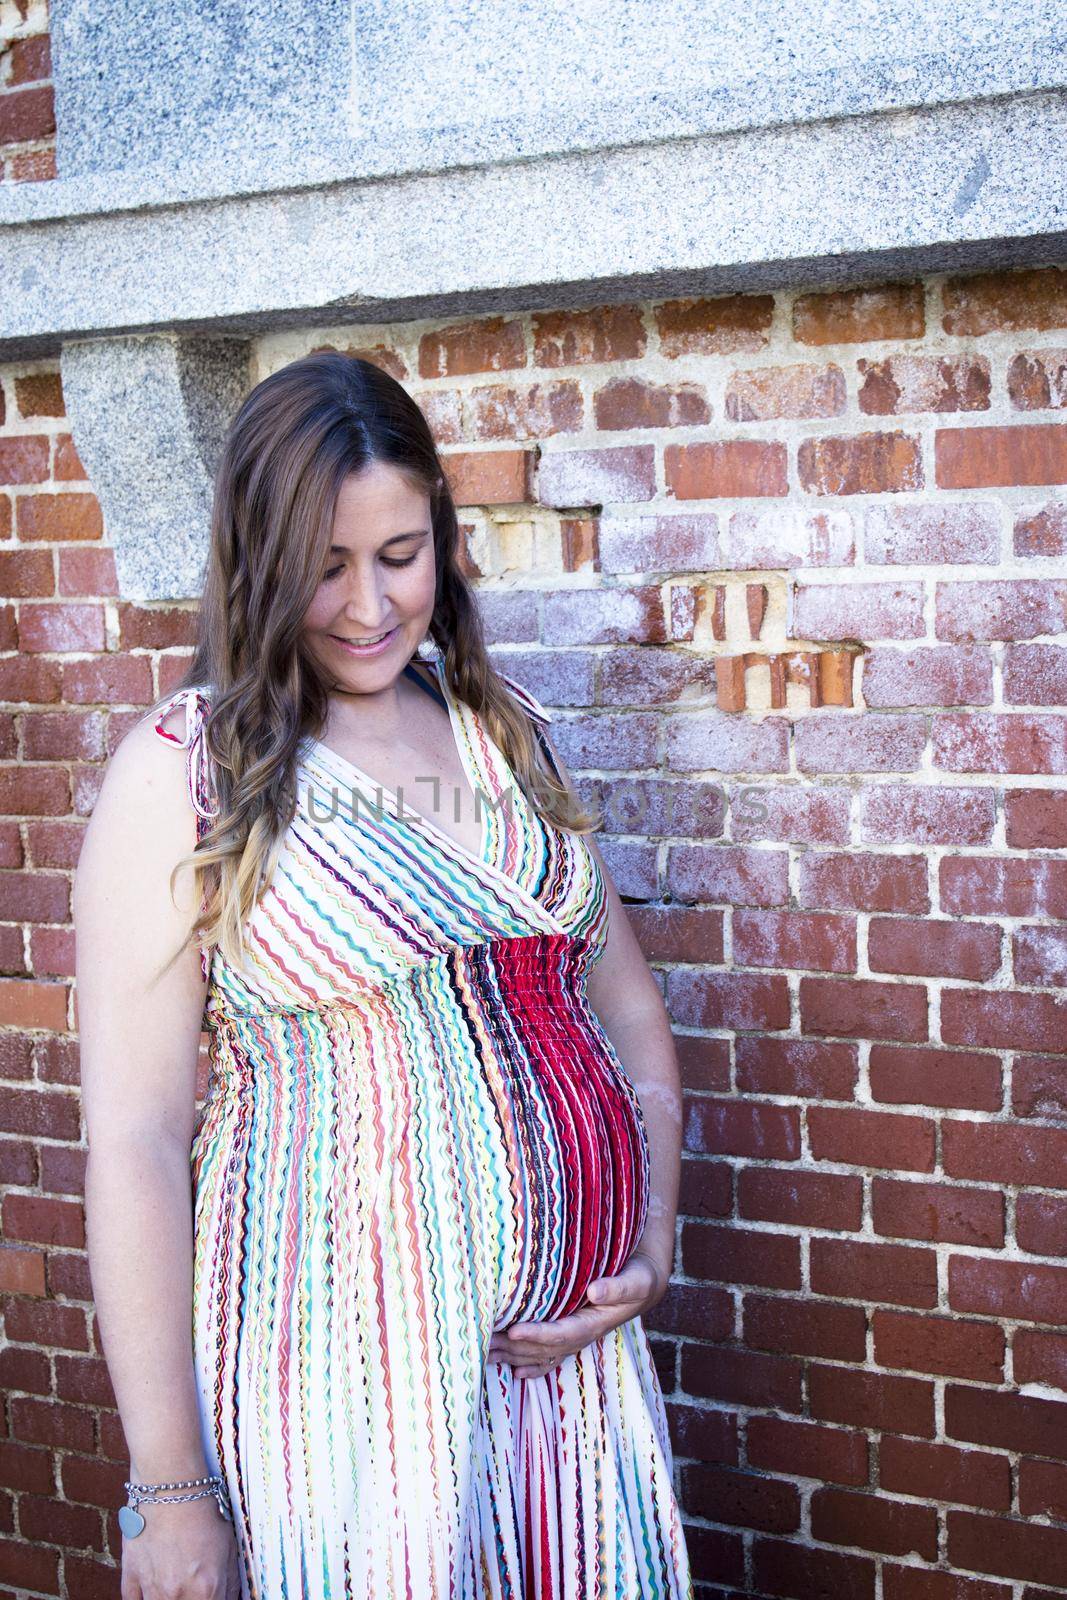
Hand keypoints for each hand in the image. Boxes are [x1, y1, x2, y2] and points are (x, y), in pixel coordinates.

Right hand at [120, 1492, 240, 1598]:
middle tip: (194, 1588)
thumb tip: (231, 1597)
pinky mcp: (131, 1575)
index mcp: (206, 1590)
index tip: (215, 1594)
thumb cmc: (202, 1509)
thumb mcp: (229, 1544)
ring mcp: (151, 1588)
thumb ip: (230, 1580)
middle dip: (192, 1599)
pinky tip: (153, 1589)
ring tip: (175, 1583)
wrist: (170, 1484)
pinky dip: (143, 1598)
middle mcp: (177, 1596)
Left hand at [486, 1249, 669, 1379]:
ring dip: (515, 1356)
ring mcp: (576, 1337)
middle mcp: (583, 1335)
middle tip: (486, 1342)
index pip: (562, 1334)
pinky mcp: (572, 1333)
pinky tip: (516, 1372)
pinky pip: (550, 1355)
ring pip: (542, 1353)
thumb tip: (594, 1290)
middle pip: (545, 1348)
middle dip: (515, 1348)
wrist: (644, 1284)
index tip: (514, 1330)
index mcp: (595, 1324)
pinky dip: (532, 1365)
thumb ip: (618, 1287)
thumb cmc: (639, 1279)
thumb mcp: (635, 1281)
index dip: (538, 1335)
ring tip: (487, 1353)